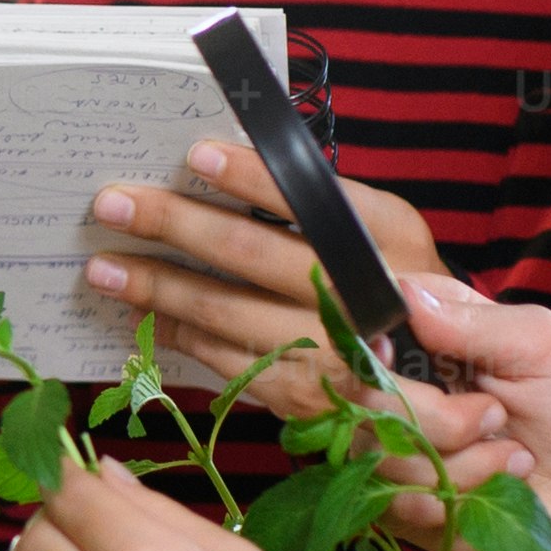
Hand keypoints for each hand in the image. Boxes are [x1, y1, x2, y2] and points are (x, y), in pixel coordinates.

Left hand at [81, 139, 516, 483]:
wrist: (448, 382)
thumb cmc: (396, 287)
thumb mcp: (383, 231)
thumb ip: (320, 203)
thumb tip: (225, 158)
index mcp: (390, 239)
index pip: (312, 198)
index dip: (251, 176)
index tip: (193, 152)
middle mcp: (366, 299)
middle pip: (255, 256)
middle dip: (176, 225)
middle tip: (114, 203)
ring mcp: (334, 356)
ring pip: (228, 316)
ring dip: (157, 288)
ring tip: (102, 265)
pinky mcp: (305, 398)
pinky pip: (226, 362)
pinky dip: (176, 337)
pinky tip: (135, 315)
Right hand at [378, 271, 550, 550]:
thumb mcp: (543, 346)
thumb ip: (474, 322)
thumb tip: (404, 295)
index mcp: (430, 332)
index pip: (362, 317)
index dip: (365, 334)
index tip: (390, 351)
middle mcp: (401, 385)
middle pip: (360, 390)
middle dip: (437, 415)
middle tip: (497, 415)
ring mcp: (394, 445)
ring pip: (379, 450)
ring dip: (458, 462)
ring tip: (510, 457)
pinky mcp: (397, 500)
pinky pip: (394, 499)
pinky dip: (453, 498)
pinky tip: (492, 490)